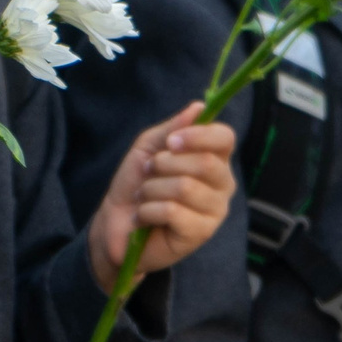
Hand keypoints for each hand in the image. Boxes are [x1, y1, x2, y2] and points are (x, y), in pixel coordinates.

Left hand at [86, 101, 235, 287]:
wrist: (116, 224)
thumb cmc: (136, 183)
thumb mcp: (149, 148)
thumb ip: (172, 128)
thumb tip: (199, 107)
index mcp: (214, 159)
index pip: (225, 138)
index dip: (198, 135)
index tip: (171, 142)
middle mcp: (223, 184)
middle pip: (207, 163)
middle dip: (165, 164)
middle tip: (148, 173)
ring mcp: (215, 211)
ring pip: (185, 187)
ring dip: (152, 189)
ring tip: (144, 197)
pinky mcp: (201, 234)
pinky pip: (173, 211)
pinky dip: (148, 210)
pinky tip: (145, 217)